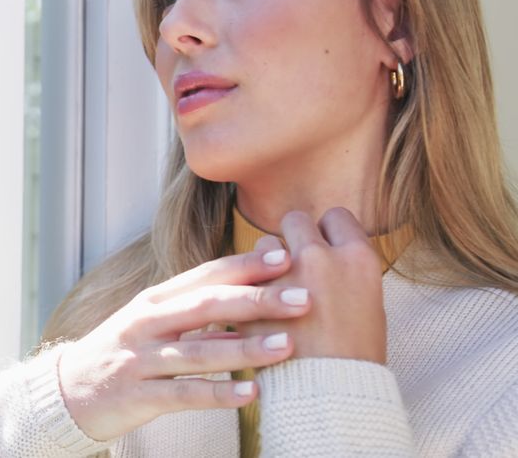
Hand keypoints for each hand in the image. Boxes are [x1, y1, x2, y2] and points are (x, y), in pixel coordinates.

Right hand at [57, 249, 311, 440]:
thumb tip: (258, 291)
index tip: (289, 256)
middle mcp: (146, 322)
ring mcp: (140, 359)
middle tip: (303, 297)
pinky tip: (252, 394)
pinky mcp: (136, 396)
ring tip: (286, 345)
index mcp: (155, 299)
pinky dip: (218, 394)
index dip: (246, 265)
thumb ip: (201, 306)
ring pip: (197, 351)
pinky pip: (182, 394)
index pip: (206, 275)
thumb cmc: (126, 351)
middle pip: (206, 306)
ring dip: (244, 349)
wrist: (69, 390)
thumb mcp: (155, 320)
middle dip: (256, 300)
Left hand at [241, 208, 386, 362]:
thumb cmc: (357, 356)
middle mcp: (320, 259)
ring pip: (264, 247)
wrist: (332, 399)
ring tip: (277, 290)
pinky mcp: (253, 299)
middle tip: (295, 262)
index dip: (328, 232)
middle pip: (295, 221)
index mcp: (358, 258)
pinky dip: (249, 289)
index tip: (326, 247)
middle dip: (294, 237)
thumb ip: (343, 269)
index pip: (335, 216)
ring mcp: (283, 278)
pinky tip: (260, 309)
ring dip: (267, 262)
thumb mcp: (368, 303)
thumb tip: (326, 246)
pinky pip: (245, 278)